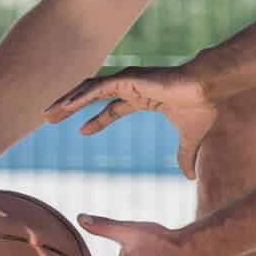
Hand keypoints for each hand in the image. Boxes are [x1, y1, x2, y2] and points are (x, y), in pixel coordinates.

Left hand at [46, 64, 216, 179]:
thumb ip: (184, 156)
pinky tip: (64, 106)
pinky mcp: (127, 78)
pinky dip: (79, 96)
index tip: (81, 132)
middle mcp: (132, 87)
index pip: (113, 109)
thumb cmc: (202, 107)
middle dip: (72, 108)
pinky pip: (97, 87)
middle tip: (51, 119)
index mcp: (143, 98)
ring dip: (67, 101)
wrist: (208, 89)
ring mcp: (128, 80)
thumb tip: (190, 178)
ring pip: (89, 90)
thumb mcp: (189, 139)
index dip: (97, 121)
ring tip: (47, 113)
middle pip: (93, 97)